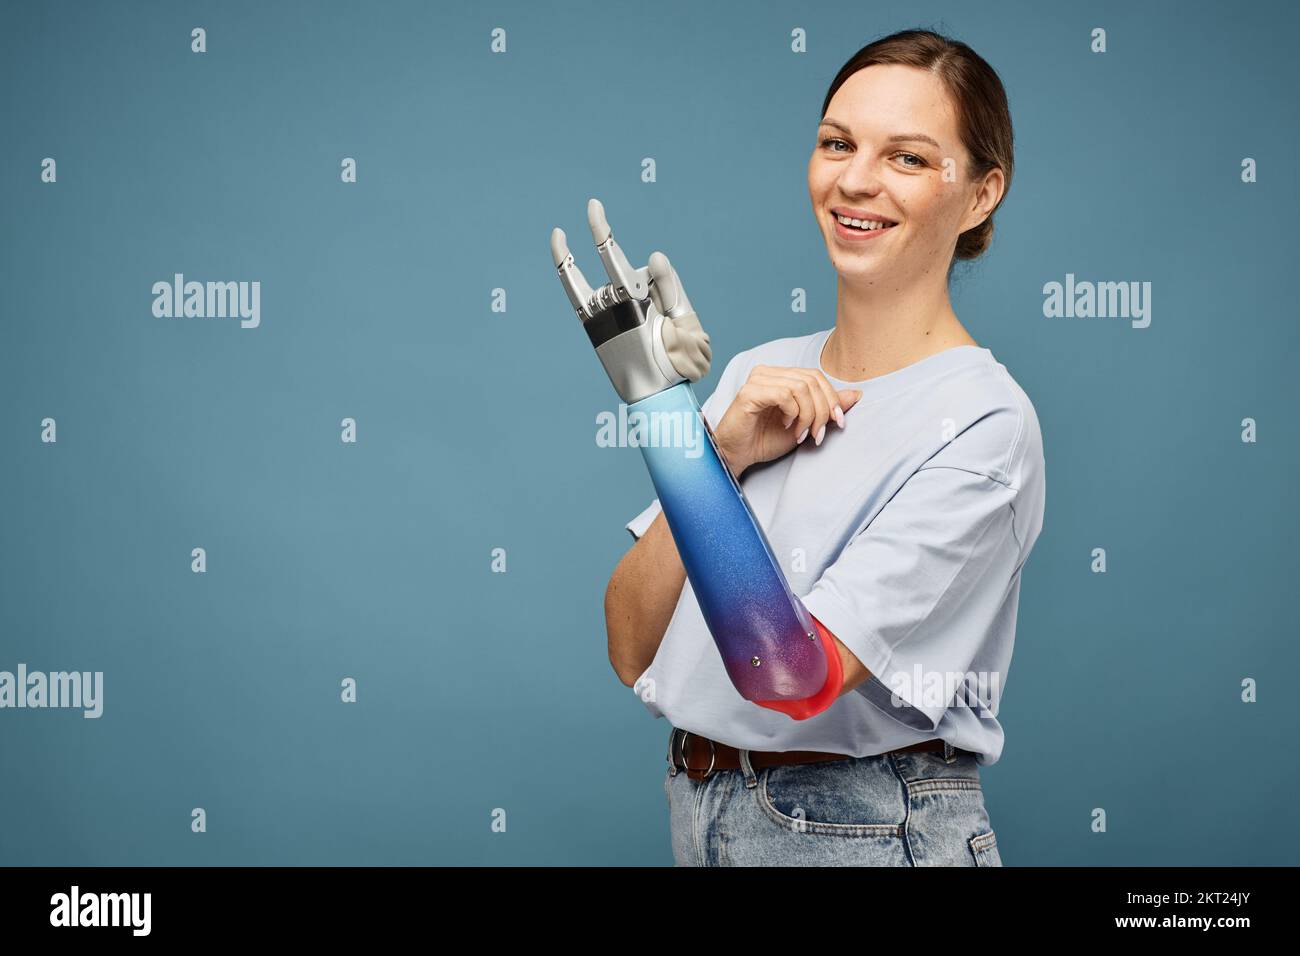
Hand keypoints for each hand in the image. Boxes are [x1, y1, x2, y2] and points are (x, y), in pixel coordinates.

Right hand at [713, 365, 862, 474]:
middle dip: (822, 411)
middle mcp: (769, 373)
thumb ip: (827, 408)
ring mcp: (758, 380)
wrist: (738, 455)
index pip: (816, 376)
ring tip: (800, 434)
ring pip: (801, 388)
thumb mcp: (805, 424)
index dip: (832, 398)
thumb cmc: (765, 440)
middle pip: (811, 381)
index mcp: (781, 376)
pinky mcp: (749, 393)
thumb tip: (856, 394)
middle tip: (817, 434)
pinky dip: (793, 413)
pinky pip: (784, 395)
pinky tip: (786, 426)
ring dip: (808, 416)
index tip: (837, 423)